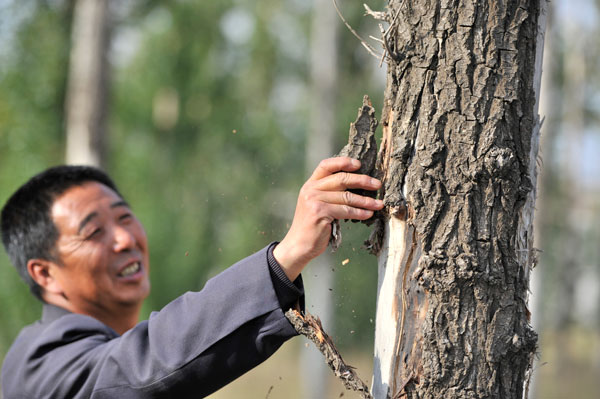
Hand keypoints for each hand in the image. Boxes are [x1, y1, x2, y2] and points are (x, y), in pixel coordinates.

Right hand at [273, 157, 383, 280]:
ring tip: (379, 204)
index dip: (343, 162)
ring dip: (366, 201)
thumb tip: (357, 185)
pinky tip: (369, 214)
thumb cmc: (313, 226)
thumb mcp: (317, 204)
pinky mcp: (319, 212)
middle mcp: (311, 189)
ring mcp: (314, 200)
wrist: (298, 245)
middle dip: (362, 180)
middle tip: (377, 184)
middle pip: (341, 179)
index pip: (326, 165)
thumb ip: (329, 193)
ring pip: (347, 196)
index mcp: (310, 184)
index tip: (359, 164)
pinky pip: (345, 210)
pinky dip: (359, 212)